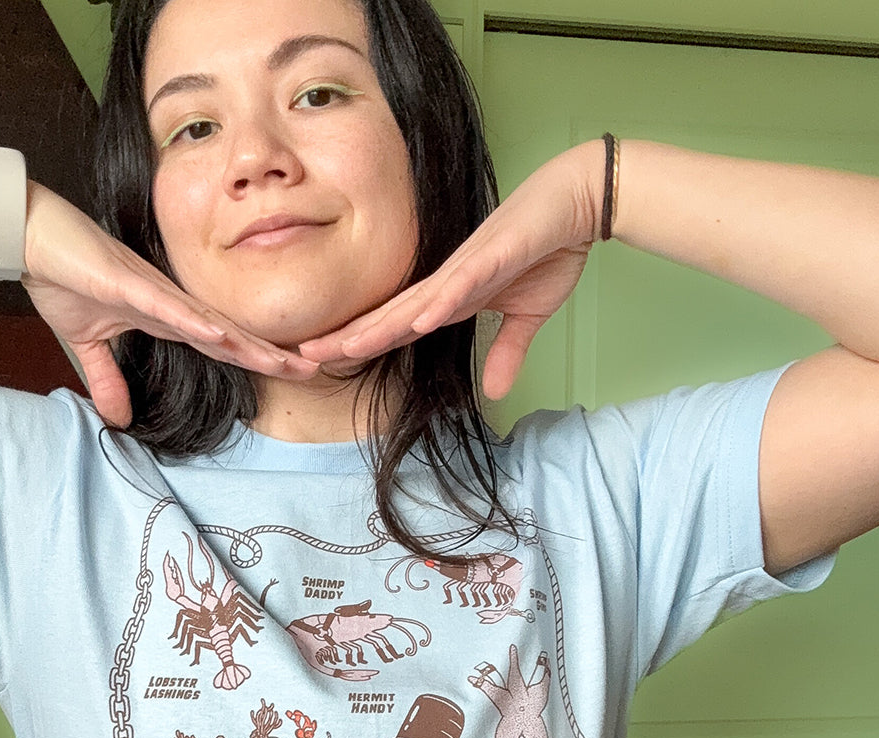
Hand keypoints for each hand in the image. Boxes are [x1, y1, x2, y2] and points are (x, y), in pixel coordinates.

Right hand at [20, 185, 317, 425]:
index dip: (257, 358)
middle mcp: (172, 305)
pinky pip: (169, 307)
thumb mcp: (87, 345)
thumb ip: (107, 380)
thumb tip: (118, 419)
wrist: (30, 238)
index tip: (293, 371)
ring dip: (248, 344)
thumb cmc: (62, 278)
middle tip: (316, 368)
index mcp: (166, 317)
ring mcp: (155, 293)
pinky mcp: (129, 284)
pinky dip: (196, 323)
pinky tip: (224, 337)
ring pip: (212, 324)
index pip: (222, 345)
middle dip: (272, 353)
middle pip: (231, 336)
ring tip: (286, 361)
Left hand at [298, 142, 602, 399]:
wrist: (575, 203)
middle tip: (303, 356)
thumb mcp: (526, 316)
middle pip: (389, 316)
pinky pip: (463, 284)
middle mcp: (446, 284)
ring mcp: (467, 269)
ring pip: (414, 303)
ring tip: (344, 346)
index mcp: (449, 298)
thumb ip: (506, 351)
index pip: (395, 327)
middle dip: (347, 337)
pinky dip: (442, 303)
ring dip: (381, 325)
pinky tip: (419, 321)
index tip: (324, 361)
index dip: (361, 344)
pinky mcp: (495, 256)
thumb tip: (495, 393)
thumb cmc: (546, 251)